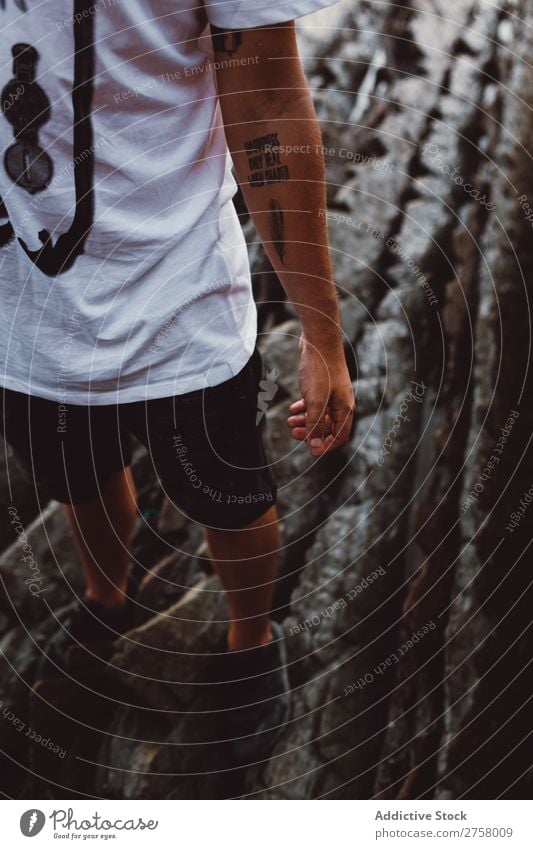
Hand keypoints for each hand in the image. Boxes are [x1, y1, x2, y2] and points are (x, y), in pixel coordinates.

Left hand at [287, 336, 355, 456]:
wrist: (319, 340)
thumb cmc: (320, 370)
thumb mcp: (315, 401)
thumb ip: (315, 424)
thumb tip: (315, 445)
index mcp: (345, 408)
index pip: (340, 436)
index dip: (326, 446)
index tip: (310, 452)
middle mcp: (341, 403)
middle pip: (328, 427)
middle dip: (311, 433)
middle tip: (294, 433)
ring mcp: (332, 393)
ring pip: (320, 415)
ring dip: (305, 421)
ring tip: (289, 421)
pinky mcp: (323, 385)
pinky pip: (315, 403)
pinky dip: (304, 408)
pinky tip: (292, 408)